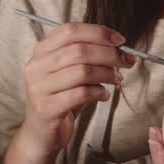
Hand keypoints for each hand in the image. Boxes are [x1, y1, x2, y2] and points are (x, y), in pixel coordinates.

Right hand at [19, 22, 134, 156]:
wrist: (40, 133)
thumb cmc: (60, 98)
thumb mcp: (69, 71)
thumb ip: (87, 56)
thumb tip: (118, 47)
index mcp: (41, 51)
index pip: (70, 30)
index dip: (98, 32)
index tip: (120, 40)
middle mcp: (37, 66)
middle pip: (79, 50)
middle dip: (109, 54)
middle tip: (126, 61)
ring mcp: (39, 87)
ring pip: (82, 71)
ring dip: (107, 74)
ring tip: (117, 80)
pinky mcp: (47, 108)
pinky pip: (81, 93)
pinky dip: (99, 92)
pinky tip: (104, 95)